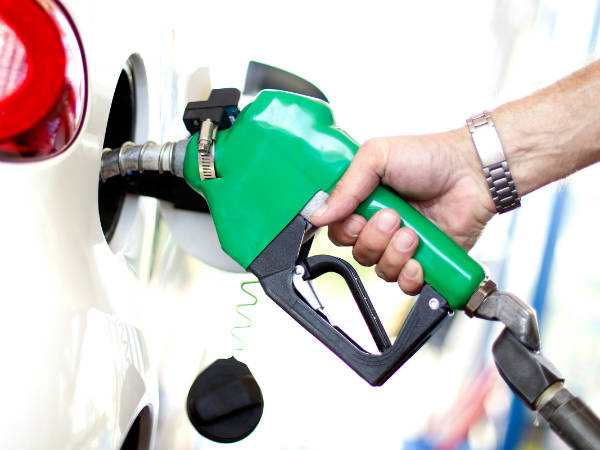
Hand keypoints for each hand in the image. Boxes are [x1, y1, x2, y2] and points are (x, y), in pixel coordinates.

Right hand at [310, 127, 494, 294]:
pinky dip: (409, 276)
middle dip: (374, 238)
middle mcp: (380, 227)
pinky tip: (419, 259)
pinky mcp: (424, 262)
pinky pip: (404, 284)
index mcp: (364, 203)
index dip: (344, 230)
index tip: (357, 217)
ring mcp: (402, 246)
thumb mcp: (377, 157)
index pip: (337, 230)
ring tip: (413, 233)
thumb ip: (346, 186)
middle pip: (357, 253)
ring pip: (380, 270)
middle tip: (393, 217)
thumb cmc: (429, 157)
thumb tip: (318, 215)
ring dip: (395, 253)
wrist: (473, 172)